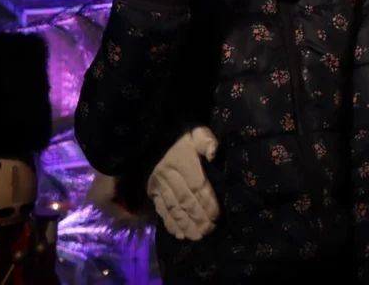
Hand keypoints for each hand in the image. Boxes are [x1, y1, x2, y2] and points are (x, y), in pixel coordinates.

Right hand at [147, 126, 220, 240]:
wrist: (152, 134)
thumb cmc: (179, 135)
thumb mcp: (195, 131)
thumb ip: (206, 140)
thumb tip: (214, 153)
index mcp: (183, 162)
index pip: (197, 185)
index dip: (207, 202)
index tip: (217, 216)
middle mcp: (170, 176)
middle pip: (185, 200)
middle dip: (198, 218)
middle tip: (209, 231)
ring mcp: (159, 185)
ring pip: (172, 207)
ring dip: (185, 224)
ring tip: (196, 237)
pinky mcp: (151, 190)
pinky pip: (160, 208)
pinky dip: (169, 223)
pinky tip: (178, 233)